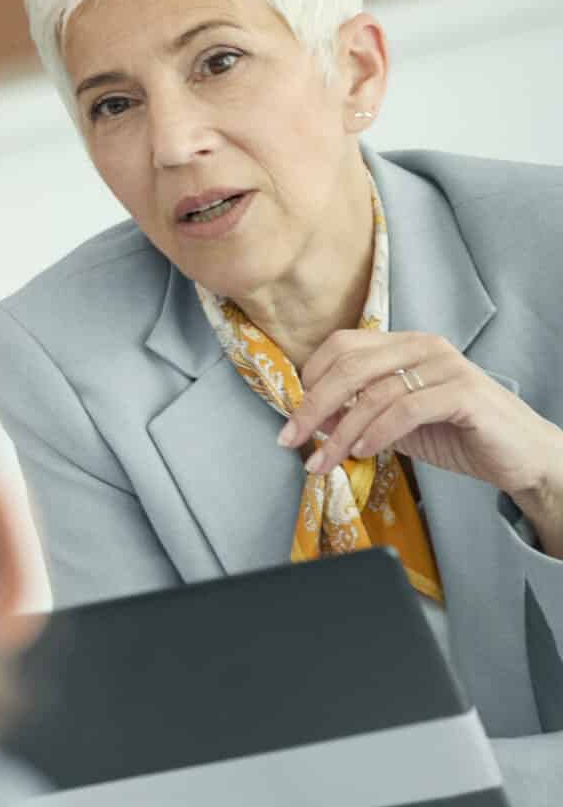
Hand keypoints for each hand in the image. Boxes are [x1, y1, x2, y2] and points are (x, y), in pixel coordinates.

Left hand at [282, 330, 562, 533]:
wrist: (517, 455)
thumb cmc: (454, 434)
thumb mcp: (391, 423)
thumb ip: (354, 413)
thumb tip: (307, 417)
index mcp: (404, 345)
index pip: (341, 346)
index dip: (309, 380)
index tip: (291, 418)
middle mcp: (424, 346)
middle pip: (349, 366)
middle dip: (311, 406)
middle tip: (289, 441)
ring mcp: (447, 365)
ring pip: (374, 392)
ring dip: (340, 432)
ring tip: (323, 462)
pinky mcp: (465, 392)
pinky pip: (406, 408)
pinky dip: (377, 432)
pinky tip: (363, 453)